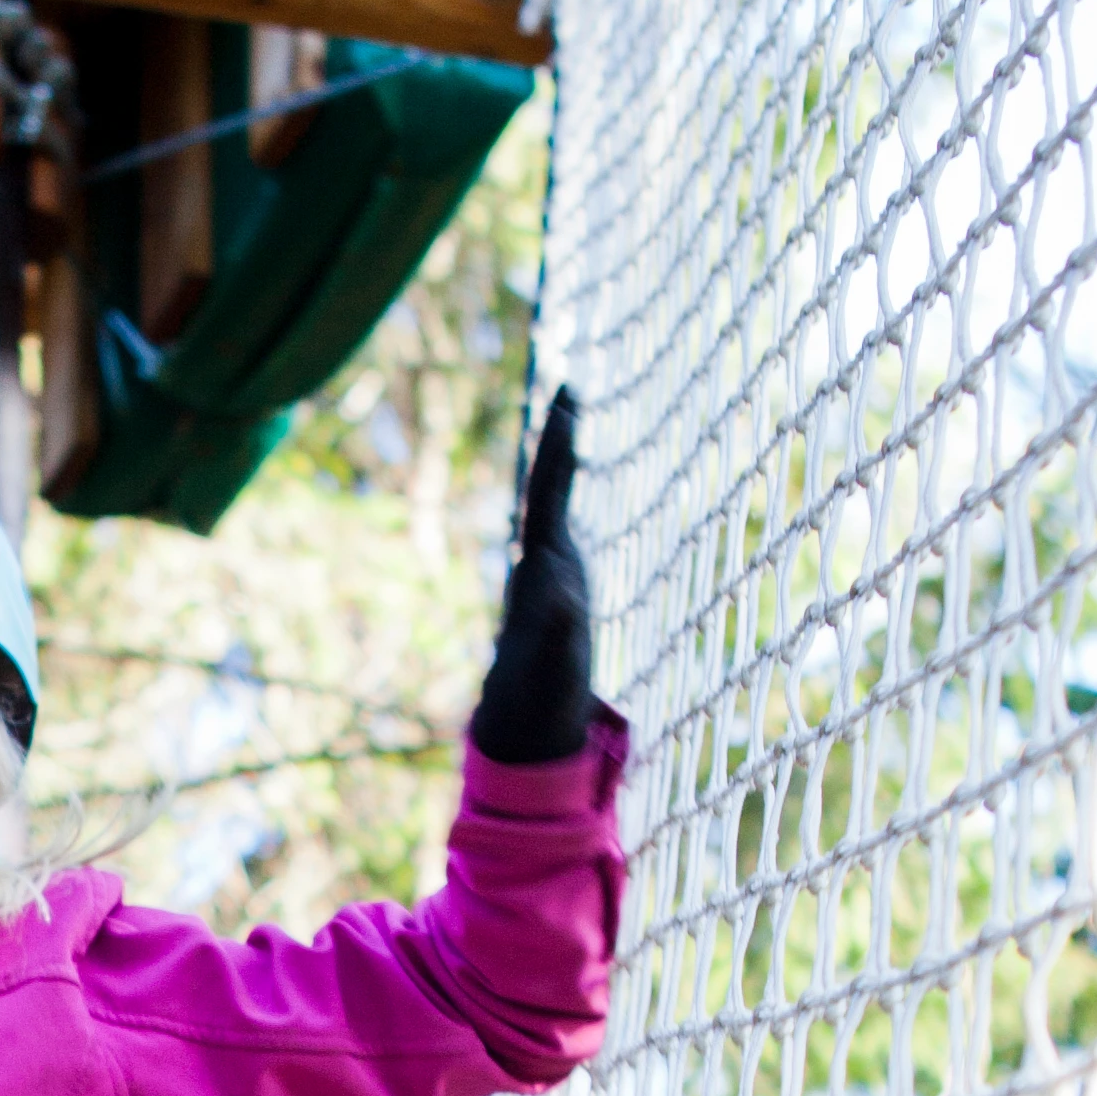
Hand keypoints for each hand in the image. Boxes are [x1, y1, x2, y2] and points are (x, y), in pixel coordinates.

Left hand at [471, 383, 603, 766]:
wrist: (523, 710)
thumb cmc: (542, 689)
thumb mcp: (557, 663)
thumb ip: (561, 631)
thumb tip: (565, 596)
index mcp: (541, 565)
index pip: (547, 493)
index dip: (557, 452)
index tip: (566, 406)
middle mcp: (541, 555)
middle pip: (548, 483)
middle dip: (558, 436)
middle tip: (568, 386)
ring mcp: (550, 561)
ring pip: (553, 494)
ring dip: (561, 452)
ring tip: (569, 406)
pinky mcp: (561, 572)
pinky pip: (563, 513)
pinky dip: (569, 481)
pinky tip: (573, 462)